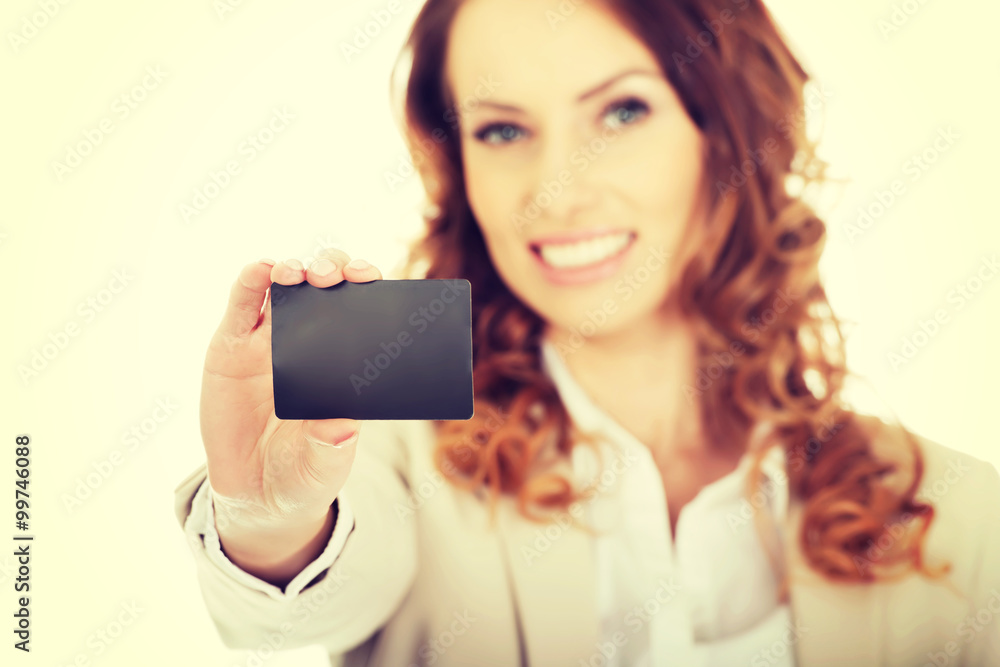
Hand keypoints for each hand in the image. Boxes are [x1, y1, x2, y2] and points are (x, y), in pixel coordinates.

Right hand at [199, 249, 383, 546]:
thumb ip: (331, 448)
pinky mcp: (231, 346)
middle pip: (324, 286)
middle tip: (337, 275)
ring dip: (295, 268)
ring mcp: (268, 340)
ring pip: (284, 286)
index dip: (367, 288)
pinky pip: (241, 305)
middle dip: (334, 268)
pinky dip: (251, 280)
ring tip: (299, 273)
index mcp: (341, 362)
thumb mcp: (322, 467)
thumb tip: (343, 428)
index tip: (371, 279)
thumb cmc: (302, 474)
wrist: (254, 495)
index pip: (360, 310)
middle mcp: (307, 342)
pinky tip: (261, 269)